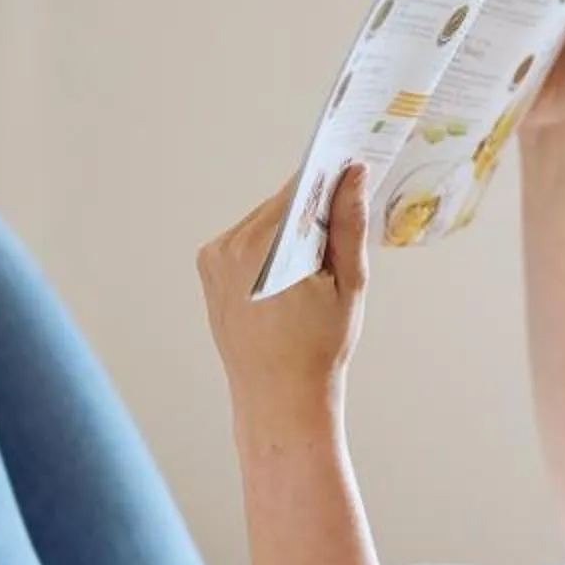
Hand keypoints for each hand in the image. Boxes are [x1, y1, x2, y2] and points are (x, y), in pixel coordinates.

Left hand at [197, 164, 370, 431]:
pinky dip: (272, 246)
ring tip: (317, 260)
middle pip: (279, 205)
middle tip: (342, 224)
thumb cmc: (318, 349)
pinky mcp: (208, 270)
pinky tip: (292, 274)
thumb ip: (349, 224)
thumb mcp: (349, 284)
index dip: (327, 177)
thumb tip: (355, 174)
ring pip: (263, 222)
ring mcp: (212, 259)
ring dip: (290, 228)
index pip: (296, 190)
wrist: (278, 399)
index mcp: (260, 248)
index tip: (350, 164)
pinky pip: (247, 241)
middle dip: (311, 209)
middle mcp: (226, 247)